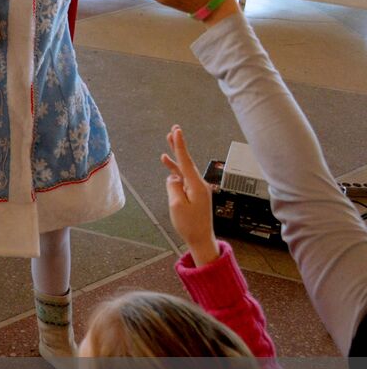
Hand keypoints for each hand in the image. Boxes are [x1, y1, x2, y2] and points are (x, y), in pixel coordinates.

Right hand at [161, 125, 218, 265]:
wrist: (201, 238)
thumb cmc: (189, 225)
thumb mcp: (177, 205)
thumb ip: (173, 188)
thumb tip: (172, 178)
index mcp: (196, 185)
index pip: (186, 161)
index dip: (180, 145)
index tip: (177, 131)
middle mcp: (198, 184)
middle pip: (186, 160)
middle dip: (179, 145)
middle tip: (174, 130)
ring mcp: (196, 189)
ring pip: (183, 168)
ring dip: (175, 156)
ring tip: (168, 142)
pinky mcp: (194, 194)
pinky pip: (183, 178)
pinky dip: (175, 170)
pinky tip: (167, 165)